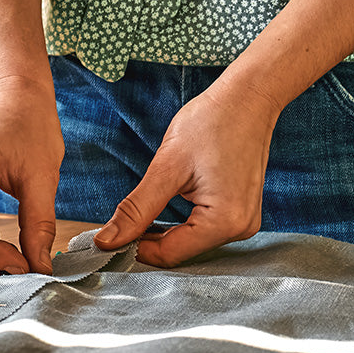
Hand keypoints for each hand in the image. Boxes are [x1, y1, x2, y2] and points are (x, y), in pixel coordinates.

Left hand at [93, 81, 280, 266]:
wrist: (247, 97)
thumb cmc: (212, 122)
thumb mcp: (166, 168)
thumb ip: (136, 209)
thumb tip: (106, 241)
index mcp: (225, 222)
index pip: (169, 255)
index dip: (134, 249)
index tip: (106, 240)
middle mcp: (240, 229)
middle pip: (180, 251)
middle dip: (146, 241)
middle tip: (116, 227)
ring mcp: (244, 221)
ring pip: (189, 242)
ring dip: (161, 233)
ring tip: (138, 215)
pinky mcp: (240, 212)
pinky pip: (201, 229)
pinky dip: (178, 225)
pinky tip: (161, 211)